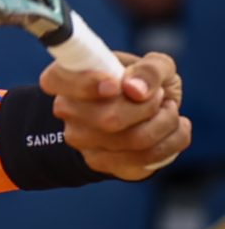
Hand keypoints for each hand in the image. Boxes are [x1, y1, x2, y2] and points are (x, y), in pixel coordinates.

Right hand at [39, 51, 190, 180]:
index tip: (115, 85)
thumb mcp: (152, 64)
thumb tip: (135, 90)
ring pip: (134, 140)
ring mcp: (80, 139)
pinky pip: (146, 159)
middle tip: (158, 94)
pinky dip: (171, 141)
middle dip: (149, 105)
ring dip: (165, 123)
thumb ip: (149, 68)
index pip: (55, 81)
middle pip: (110, 118)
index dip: (86, 84)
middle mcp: (65, 109)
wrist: (140, 113)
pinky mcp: (100, 163)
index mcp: (65, 76)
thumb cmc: (140, 81)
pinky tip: (172, 127)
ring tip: (168, 110)